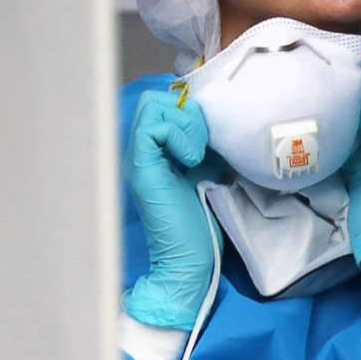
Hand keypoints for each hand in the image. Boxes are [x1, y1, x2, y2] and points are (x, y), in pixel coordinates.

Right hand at [122, 88, 218, 329]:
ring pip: (152, 107)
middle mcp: (142, 152)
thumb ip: (206, 149)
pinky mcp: (142, 168)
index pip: (163, 105)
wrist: (189, 259)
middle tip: (204, 143)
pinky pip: (154, 129)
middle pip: (154, 100)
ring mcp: (139, 158)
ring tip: (198, 153)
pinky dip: (180, 136)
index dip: (190, 112)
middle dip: (186, 113)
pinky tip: (193, 161)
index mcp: (155, 153)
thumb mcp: (209, 174)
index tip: (210, 139)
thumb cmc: (200, 224)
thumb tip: (221, 126)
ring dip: (185, 123)